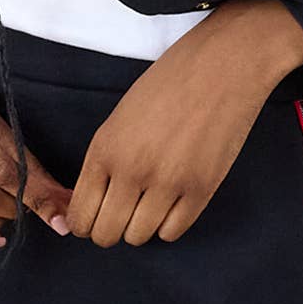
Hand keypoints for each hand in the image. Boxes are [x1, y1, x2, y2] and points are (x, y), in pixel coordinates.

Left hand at [64, 0, 302, 247]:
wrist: (222, 65)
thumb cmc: (169, 83)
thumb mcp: (120, 117)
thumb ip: (106, 160)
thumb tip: (96, 201)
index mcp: (105, 148)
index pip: (80, 215)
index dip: (85, 223)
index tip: (95, 217)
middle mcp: (132, 170)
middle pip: (106, 235)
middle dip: (109, 230)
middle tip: (121, 214)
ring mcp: (168, 183)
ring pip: (139, 237)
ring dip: (140, 226)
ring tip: (150, 203)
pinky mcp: (202, 189)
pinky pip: (173, 232)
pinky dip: (168, 223)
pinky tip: (172, 202)